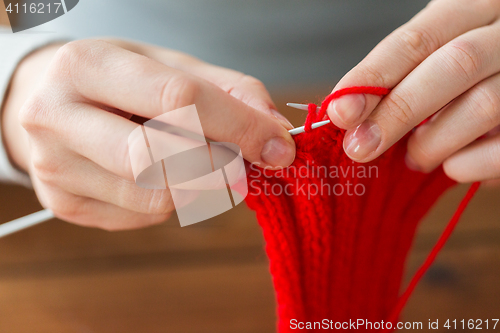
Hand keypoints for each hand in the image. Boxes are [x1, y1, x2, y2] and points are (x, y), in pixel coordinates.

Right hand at [2, 39, 294, 229]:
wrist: (50, 101)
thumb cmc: (117, 80)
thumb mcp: (170, 65)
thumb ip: (229, 90)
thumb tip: (276, 132)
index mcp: (86, 66)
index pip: (177, 99)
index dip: (238, 125)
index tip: (278, 145)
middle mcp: (57, 117)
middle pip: (158, 158)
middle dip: (218, 165)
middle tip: (242, 162)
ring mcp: (55, 167)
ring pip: (154, 196)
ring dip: (195, 186)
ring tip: (193, 160)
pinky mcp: (64, 204)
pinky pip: (141, 216)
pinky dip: (169, 200)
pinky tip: (159, 175)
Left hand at [326, 0, 499, 182]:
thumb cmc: (466, 77)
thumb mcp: (435, 58)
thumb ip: (401, 79)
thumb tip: (349, 115)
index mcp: (472, 8)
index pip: (415, 40)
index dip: (373, 77)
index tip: (340, 112)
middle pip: (453, 65)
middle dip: (398, 113)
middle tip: (361, 148)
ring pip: (483, 105)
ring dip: (433, 143)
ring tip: (415, 159)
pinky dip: (468, 165)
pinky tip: (453, 166)